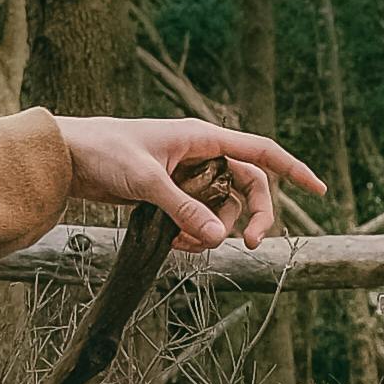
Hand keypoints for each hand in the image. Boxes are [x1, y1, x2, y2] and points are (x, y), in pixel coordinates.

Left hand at [51, 115, 319, 256]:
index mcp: (202, 138)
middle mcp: (200, 154)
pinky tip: (173, 243)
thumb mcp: (147, 182)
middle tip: (246, 245)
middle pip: (246, 187)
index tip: (319, 189)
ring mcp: (186, 175)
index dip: (292, 169)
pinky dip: (192, 234)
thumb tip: (219, 239)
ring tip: (185, 243)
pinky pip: (197, 218)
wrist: (65, 157)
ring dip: (212, 230)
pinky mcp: (170, 194)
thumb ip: (184, 210)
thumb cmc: (104, 153)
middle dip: (250, 216)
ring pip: (221, 208)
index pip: (260, 151)